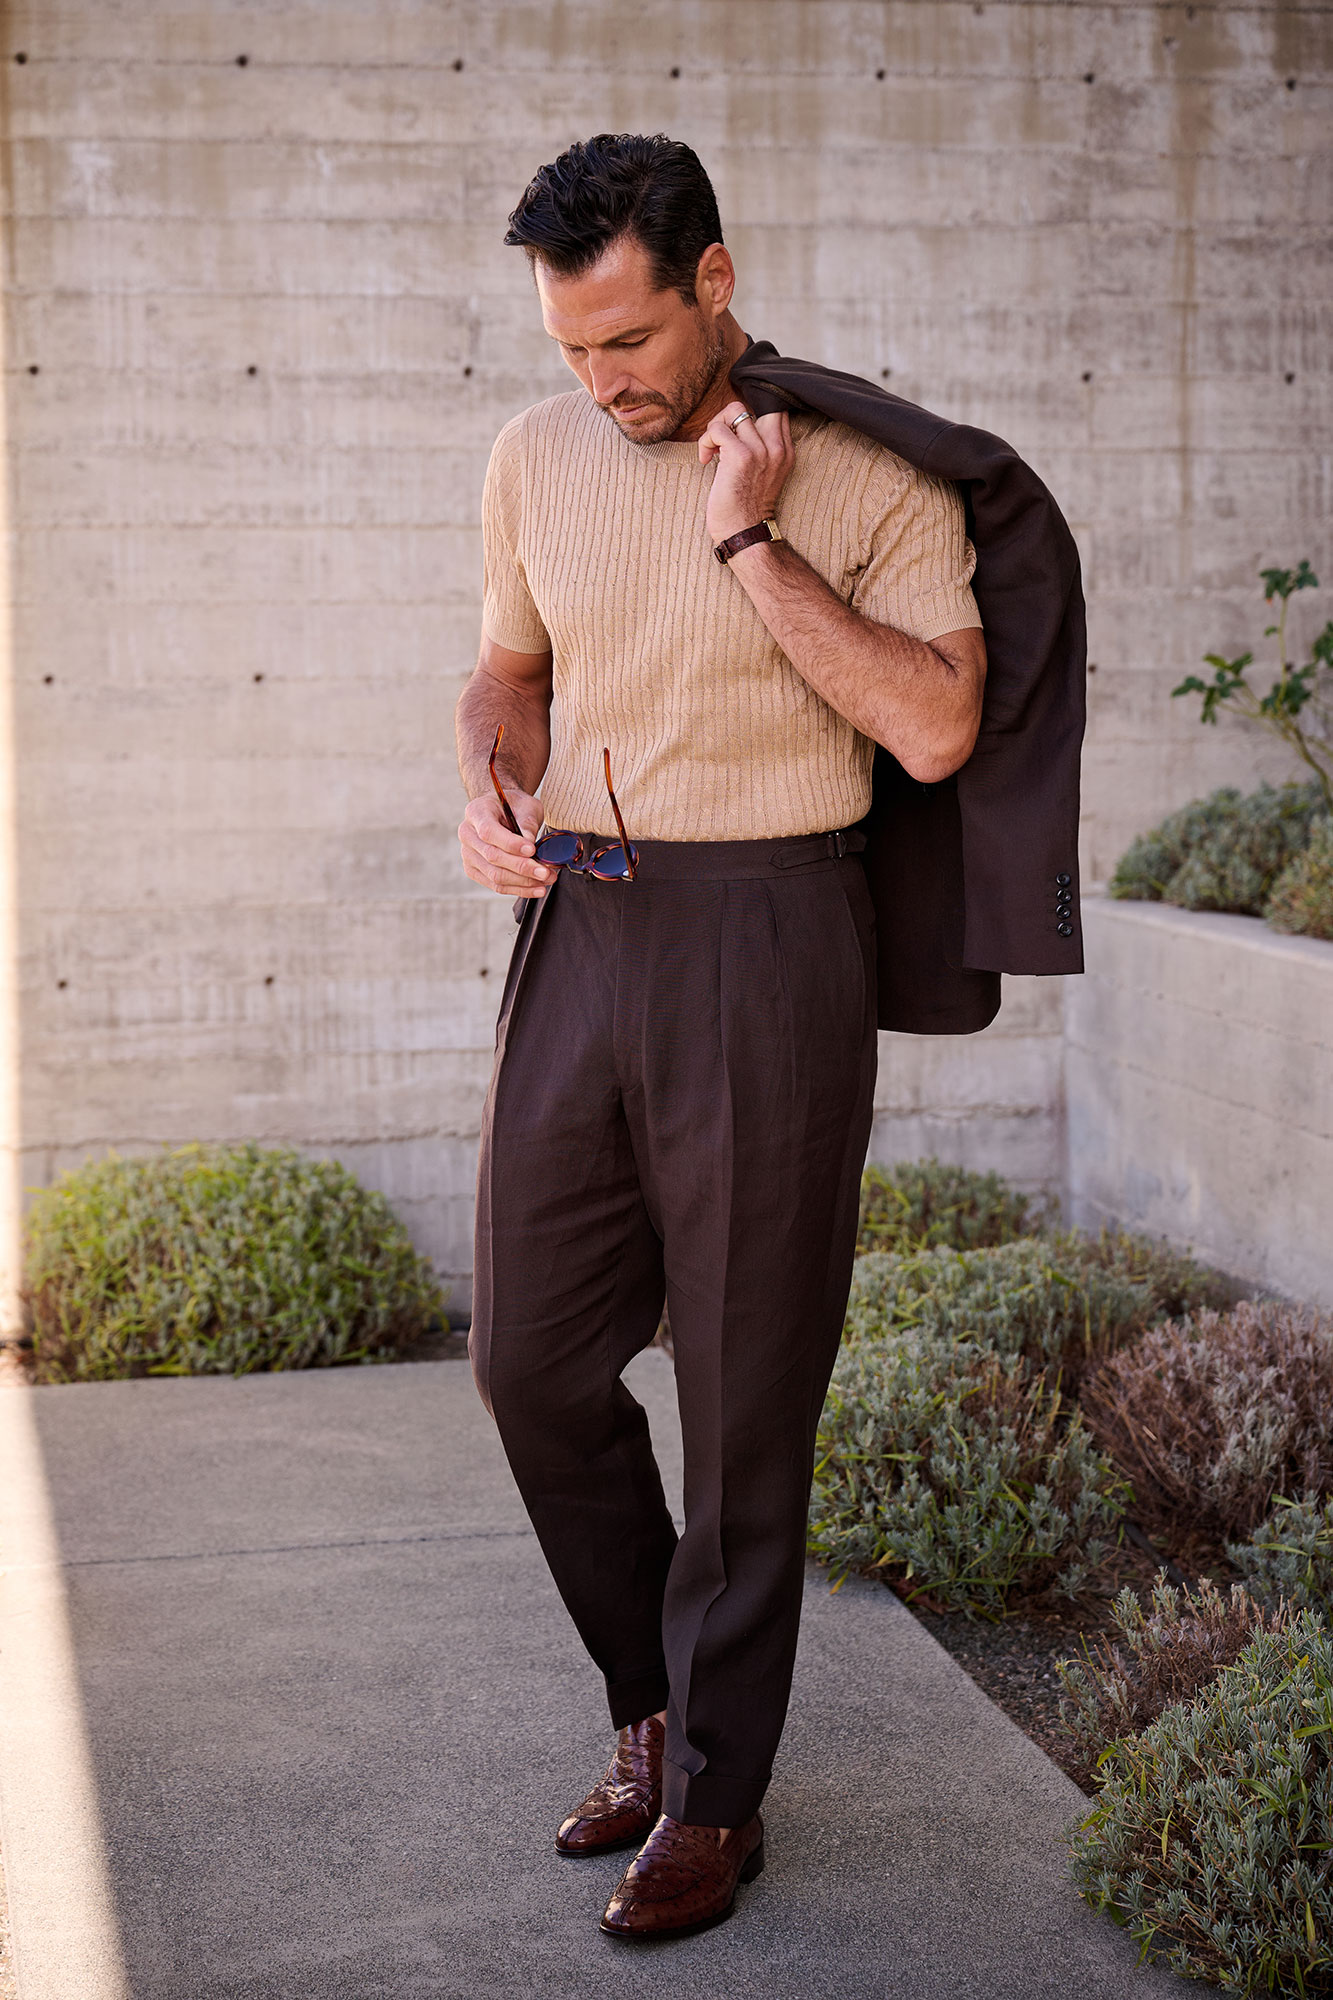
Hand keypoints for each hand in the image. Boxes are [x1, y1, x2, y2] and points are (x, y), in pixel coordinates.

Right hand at [458, 786, 551, 898]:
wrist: (502, 813)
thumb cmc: (514, 807)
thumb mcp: (526, 806)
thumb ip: (527, 824)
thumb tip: (531, 849)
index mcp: (476, 812)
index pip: (489, 831)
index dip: (511, 844)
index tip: (532, 850)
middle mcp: (467, 834)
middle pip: (492, 857)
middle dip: (522, 867)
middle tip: (546, 871)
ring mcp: (468, 855)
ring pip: (495, 876)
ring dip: (524, 882)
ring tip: (547, 880)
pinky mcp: (475, 871)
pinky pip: (497, 886)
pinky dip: (519, 889)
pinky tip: (537, 889)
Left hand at [699, 402, 793, 545]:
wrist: (743, 534)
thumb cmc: (745, 508)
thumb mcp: (763, 473)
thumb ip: (760, 448)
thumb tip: (734, 424)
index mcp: (784, 451)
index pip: (773, 410)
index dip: (749, 415)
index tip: (734, 435)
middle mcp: (776, 447)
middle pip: (755, 404)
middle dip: (731, 416)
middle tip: (721, 439)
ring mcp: (760, 450)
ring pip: (733, 411)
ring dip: (715, 429)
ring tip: (713, 451)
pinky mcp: (740, 456)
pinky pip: (717, 428)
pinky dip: (705, 441)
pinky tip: (706, 460)